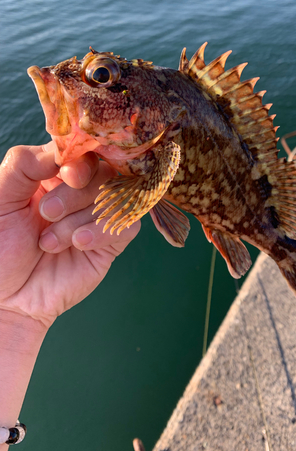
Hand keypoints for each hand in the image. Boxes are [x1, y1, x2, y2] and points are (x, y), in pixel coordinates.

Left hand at [0, 142, 139, 330]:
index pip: (81, 152)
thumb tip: (59, 152)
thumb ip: (22, 166)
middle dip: (74, 195)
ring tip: (50, 243)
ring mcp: (97, 216)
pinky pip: (127, 225)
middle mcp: (79, 192)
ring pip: (114, 198)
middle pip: (102, 172)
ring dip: (79, 219)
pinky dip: (102, 232)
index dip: (80, 160)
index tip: (66, 175)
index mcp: (53, 175)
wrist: (9, 298)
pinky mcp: (111, 241)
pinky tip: (78, 245)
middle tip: (46, 215)